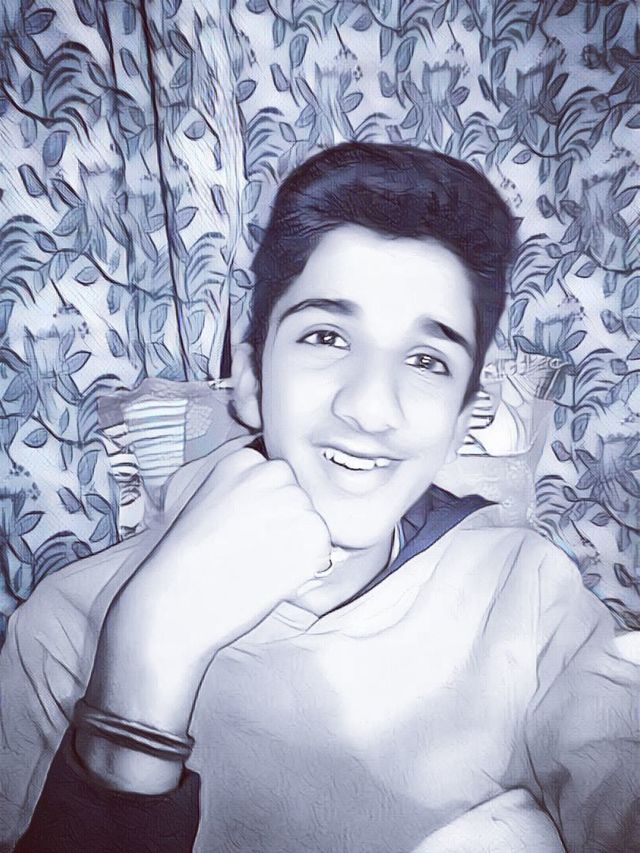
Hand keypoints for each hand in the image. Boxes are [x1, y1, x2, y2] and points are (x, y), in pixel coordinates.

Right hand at [85, 447, 330, 731]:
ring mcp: (294, 500)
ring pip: (313, 522)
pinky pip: (323, 549)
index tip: (239, 530)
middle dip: (285, 524)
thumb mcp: (211, 503)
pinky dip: (307, 568)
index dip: (265, 511)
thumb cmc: (188, 561)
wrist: (177, 599)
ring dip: (296, 546)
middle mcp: (272, 471)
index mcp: (244, 459)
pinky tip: (272, 576)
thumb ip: (247, 491)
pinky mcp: (312, 533)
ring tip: (257, 563)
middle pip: (299, 496)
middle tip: (249, 550)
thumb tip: (285, 499)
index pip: (278, 477)